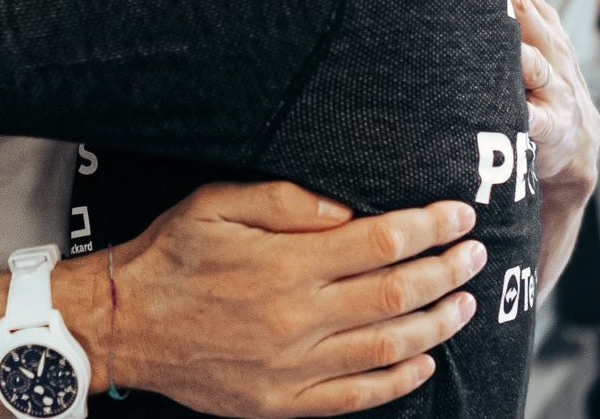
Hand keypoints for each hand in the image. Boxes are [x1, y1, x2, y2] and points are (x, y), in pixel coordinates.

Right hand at [112, 182, 485, 416]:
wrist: (124, 324)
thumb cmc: (170, 255)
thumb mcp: (216, 204)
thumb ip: (285, 200)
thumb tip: (347, 207)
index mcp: (285, 264)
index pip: (381, 242)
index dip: (429, 228)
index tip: (457, 215)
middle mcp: (297, 317)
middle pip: (396, 294)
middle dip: (446, 270)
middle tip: (475, 253)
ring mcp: (293, 367)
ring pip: (387, 347)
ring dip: (435, 323)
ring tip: (463, 302)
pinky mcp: (283, 401)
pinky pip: (356, 396)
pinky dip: (399, 380)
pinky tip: (424, 361)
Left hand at [457, 0, 599, 198]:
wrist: (574, 152)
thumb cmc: (537, 89)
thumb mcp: (520, 45)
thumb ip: (493, 11)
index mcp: (539, 23)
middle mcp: (550, 47)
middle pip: (519, 6)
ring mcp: (554, 85)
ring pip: (529, 58)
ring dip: (509, 44)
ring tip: (487, 19)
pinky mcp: (552, 126)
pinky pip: (531, 118)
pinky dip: (517, 111)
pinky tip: (501, 105)